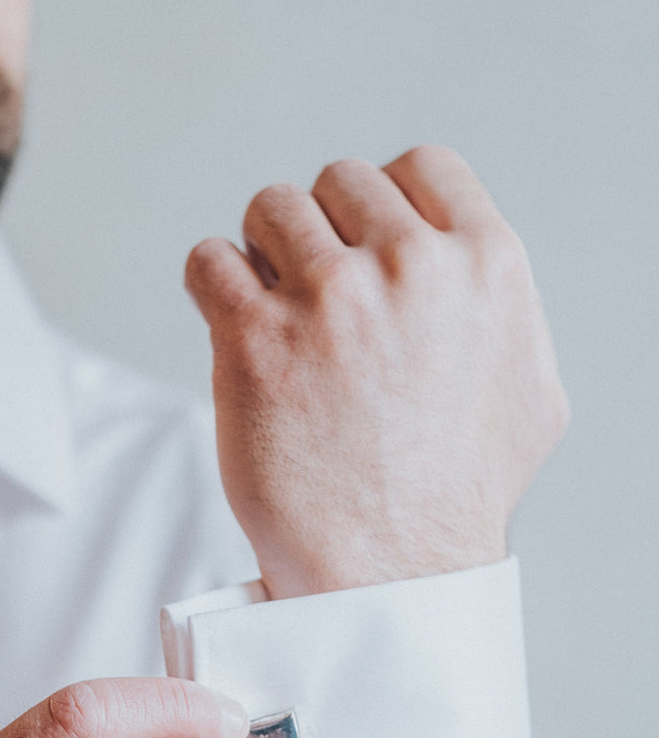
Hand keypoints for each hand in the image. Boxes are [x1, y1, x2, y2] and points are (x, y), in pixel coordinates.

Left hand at [186, 146, 568, 598]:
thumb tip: (471, 262)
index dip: (382, 202)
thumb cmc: (456, 493)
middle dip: (320, 231)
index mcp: (485, 266)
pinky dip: (212, 283)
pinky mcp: (255, 340)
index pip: (420, 165)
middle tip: (313, 291)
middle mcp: (409, 268)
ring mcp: (329, 301)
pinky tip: (231, 323)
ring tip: (273, 311)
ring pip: (268, 209)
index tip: (361, 242)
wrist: (388, 572)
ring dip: (263, 253)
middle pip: (335, 183)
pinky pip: (208, 260)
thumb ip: (504, 311)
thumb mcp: (529, 393)